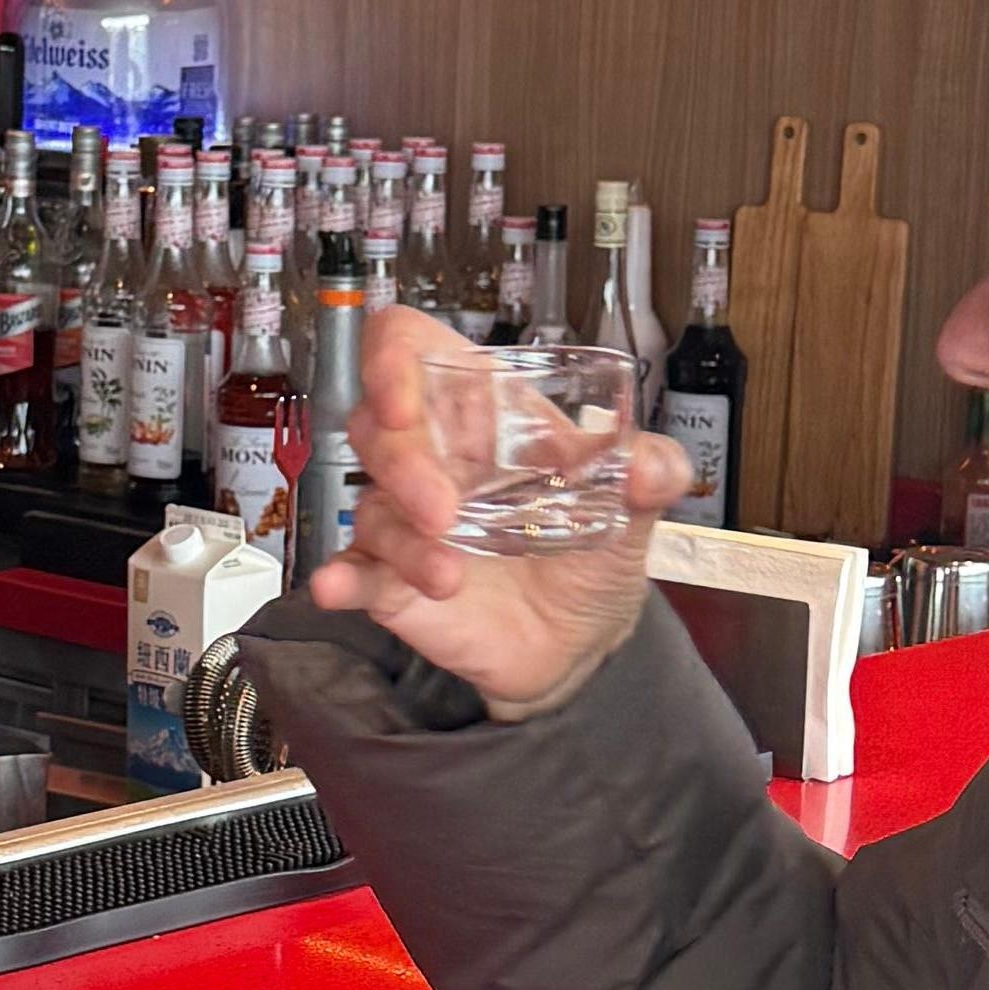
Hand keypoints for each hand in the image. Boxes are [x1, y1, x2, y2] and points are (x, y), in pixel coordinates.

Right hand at [307, 304, 699, 719]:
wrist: (586, 640)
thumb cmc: (595, 548)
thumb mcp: (636, 506)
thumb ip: (653, 474)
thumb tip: (651, 467)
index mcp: (482, 412)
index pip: (409, 350)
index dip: (391, 358)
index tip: (401, 396)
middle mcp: (433, 456)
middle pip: (376, 427)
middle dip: (403, 462)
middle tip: (446, 511)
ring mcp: (406, 519)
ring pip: (369, 505)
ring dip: (400, 539)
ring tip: (449, 574)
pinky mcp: (393, 579)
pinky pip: (355, 570)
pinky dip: (341, 577)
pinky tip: (334, 586)